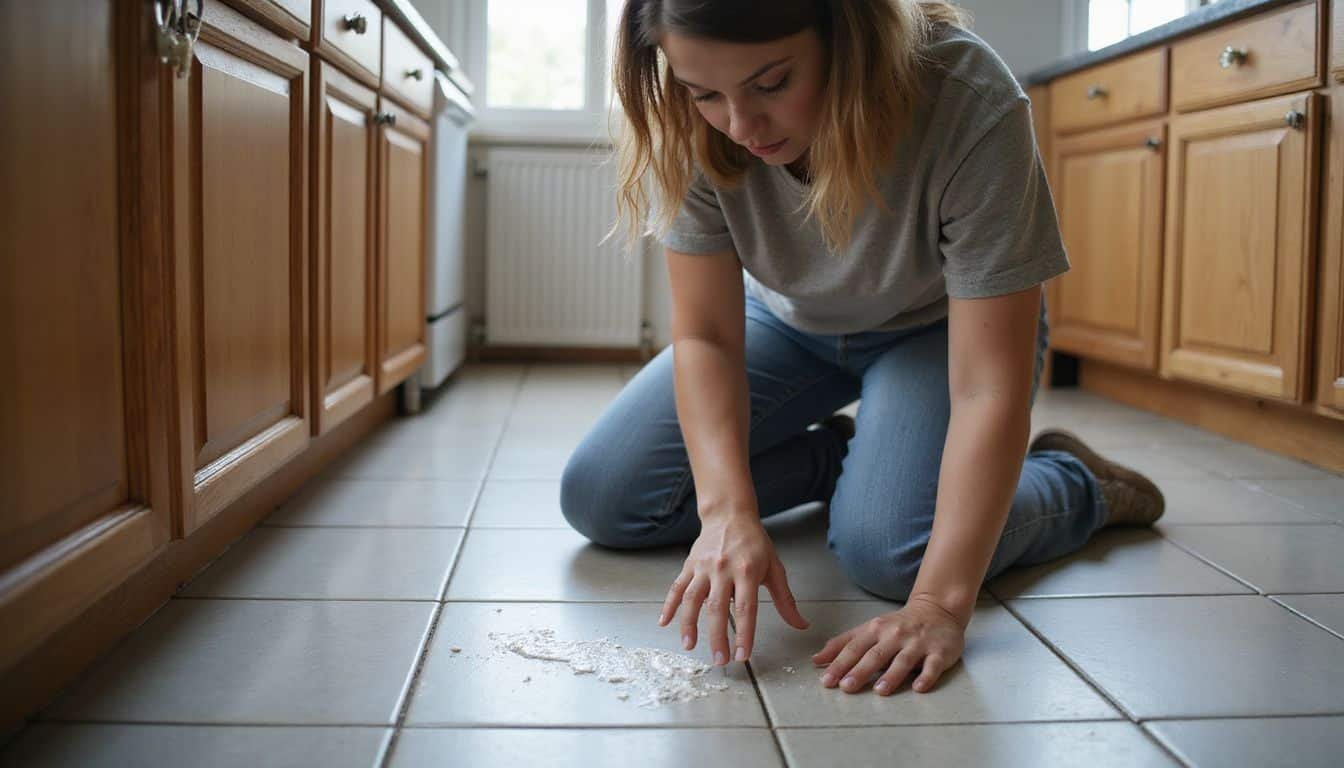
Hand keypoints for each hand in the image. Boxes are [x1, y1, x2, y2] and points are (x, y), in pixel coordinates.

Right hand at [658, 511, 808, 665]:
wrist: (729, 514)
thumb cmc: (754, 543)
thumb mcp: (774, 568)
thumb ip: (785, 600)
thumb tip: (801, 625)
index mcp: (747, 570)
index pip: (745, 608)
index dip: (744, 634)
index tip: (742, 655)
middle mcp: (723, 569)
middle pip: (717, 608)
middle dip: (717, 637)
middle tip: (719, 660)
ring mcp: (703, 567)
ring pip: (692, 599)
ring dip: (688, 624)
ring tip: (689, 646)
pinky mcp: (689, 565)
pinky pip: (677, 587)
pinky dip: (669, 606)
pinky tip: (665, 623)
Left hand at [811, 595, 964, 694]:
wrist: (937, 610)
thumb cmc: (897, 625)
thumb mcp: (868, 628)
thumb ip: (843, 644)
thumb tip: (816, 659)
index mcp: (875, 629)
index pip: (853, 647)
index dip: (839, 663)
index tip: (825, 681)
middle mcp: (895, 635)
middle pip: (875, 655)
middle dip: (860, 671)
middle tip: (846, 687)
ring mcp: (918, 643)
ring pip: (903, 660)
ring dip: (891, 675)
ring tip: (879, 690)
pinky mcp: (939, 652)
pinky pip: (933, 666)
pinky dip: (926, 676)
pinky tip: (919, 688)